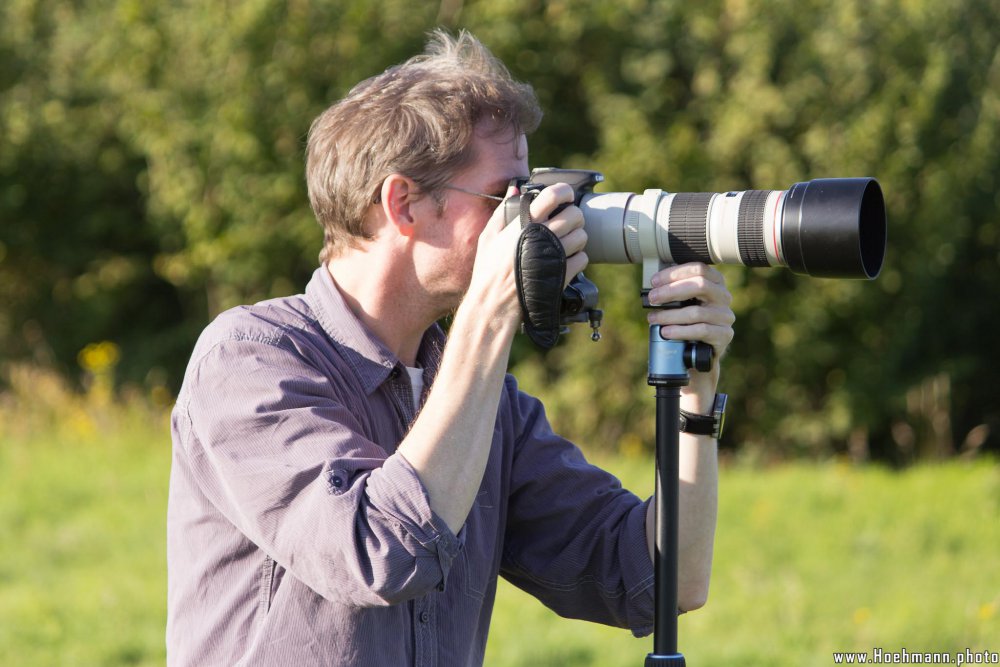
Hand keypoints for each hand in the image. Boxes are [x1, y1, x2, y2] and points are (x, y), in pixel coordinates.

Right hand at [469, 183, 588, 321]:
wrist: (494, 303)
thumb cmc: (488, 272)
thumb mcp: (488, 237)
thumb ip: (502, 211)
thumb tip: (514, 190)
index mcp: (524, 223)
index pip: (554, 194)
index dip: (565, 191)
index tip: (566, 195)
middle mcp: (541, 235)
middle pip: (575, 214)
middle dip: (574, 216)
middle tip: (568, 221)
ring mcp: (553, 255)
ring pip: (582, 236)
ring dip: (578, 237)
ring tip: (566, 242)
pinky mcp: (562, 274)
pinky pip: (582, 259)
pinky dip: (578, 259)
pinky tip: (567, 261)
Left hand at [646, 262, 734, 372]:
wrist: (702, 350)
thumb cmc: (689, 321)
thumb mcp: (684, 302)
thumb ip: (674, 292)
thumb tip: (653, 288)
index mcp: (715, 282)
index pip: (699, 269)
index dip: (675, 273)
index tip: (655, 281)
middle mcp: (723, 296)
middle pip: (700, 285)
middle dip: (671, 291)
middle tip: (653, 298)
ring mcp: (726, 316)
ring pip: (696, 312)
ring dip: (670, 315)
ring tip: (653, 319)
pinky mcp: (724, 335)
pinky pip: (701, 331)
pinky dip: (680, 331)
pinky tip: (666, 332)